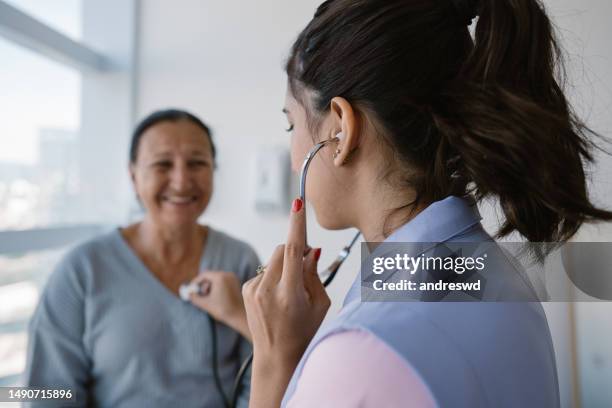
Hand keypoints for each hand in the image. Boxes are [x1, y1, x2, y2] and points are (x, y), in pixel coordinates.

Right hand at [189, 271, 250, 340]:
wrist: (239, 316)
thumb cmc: (222, 309)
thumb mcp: (205, 303)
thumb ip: (194, 297)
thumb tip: (189, 293)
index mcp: (220, 277)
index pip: (204, 275)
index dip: (196, 281)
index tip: (191, 288)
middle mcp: (227, 275)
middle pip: (211, 276)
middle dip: (204, 285)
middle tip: (200, 295)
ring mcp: (233, 278)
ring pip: (217, 279)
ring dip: (210, 286)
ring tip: (209, 298)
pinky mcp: (236, 283)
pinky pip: (223, 281)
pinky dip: (217, 287)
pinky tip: (217, 297)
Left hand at [242, 197, 329, 407]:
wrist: (276, 357)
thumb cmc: (304, 332)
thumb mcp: (320, 304)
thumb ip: (313, 273)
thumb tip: (310, 250)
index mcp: (290, 294)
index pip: (292, 250)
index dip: (296, 224)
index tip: (298, 202)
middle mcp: (268, 290)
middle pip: (282, 249)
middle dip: (295, 249)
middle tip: (306, 265)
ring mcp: (253, 290)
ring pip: (272, 258)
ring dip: (284, 263)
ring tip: (291, 290)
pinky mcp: (246, 290)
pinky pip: (264, 270)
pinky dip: (274, 274)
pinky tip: (278, 296)